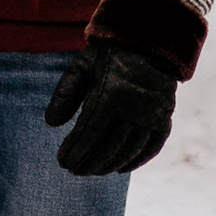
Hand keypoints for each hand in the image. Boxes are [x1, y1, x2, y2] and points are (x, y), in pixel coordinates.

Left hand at [44, 39, 175, 176]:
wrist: (149, 44)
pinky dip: (136, 162)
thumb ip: (65, 92)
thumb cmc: (109, 56)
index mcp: (110, 94)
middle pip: (108, 148)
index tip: (62, 161)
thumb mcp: (82, 66)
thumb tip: (50, 123)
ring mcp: (152, 116)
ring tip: (93, 171)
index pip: (89, 134)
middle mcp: (133, 108)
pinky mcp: (164, 119)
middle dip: (88, 163)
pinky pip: (151, 148)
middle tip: (74, 170)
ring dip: (108, 166)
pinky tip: (120, 169)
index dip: (75, 151)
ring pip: (128, 151)